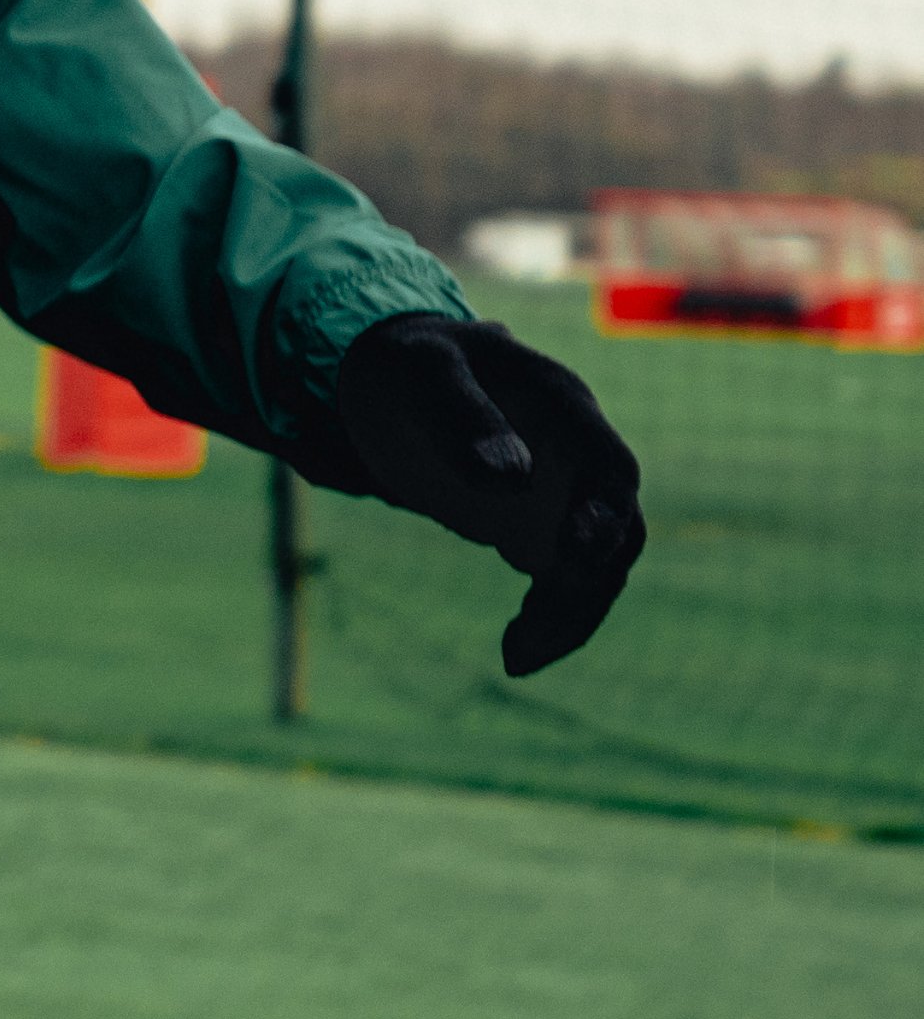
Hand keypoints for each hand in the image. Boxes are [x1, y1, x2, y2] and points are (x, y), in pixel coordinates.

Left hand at [332, 312, 646, 678]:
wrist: (399, 374)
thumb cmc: (411, 362)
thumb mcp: (423, 371)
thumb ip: (462, 415)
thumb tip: (512, 480)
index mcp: (562, 404)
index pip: (608, 465)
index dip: (604, 511)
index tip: (576, 553)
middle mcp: (579, 454)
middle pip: (619, 529)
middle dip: (586, 583)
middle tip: (535, 632)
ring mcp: (567, 493)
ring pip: (599, 566)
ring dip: (570, 614)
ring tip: (516, 656)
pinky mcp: (544, 527)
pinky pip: (567, 581)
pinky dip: (551, 618)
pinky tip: (516, 652)